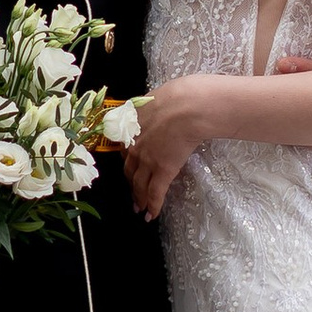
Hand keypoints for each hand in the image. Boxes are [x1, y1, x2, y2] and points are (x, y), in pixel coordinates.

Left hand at [123, 77, 215, 219]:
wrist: (187, 107)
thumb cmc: (176, 96)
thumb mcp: (153, 98)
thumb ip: (148, 109)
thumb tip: (153, 108)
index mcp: (130, 127)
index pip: (124, 150)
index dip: (128, 161)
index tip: (130, 168)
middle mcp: (135, 147)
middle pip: (129, 170)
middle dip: (131, 184)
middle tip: (132, 194)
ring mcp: (148, 161)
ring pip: (139, 185)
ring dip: (139, 198)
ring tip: (139, 208)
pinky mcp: (163, 171)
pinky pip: (155, 193)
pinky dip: (153, 206)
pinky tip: (152, 215)